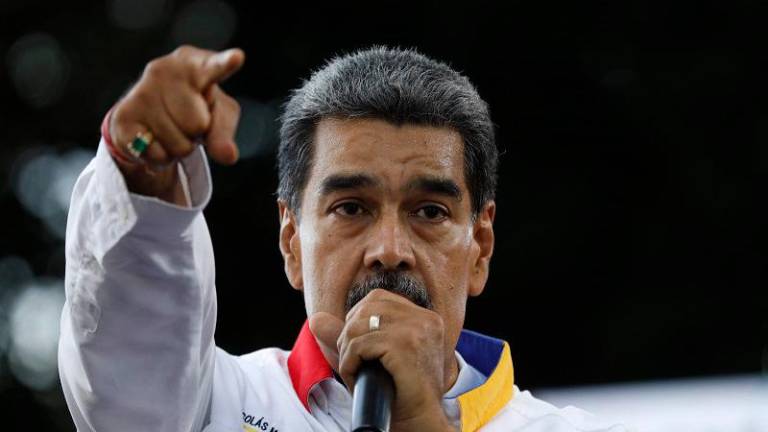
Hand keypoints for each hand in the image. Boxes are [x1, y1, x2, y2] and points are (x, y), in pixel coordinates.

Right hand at [109, 45, 244, 202]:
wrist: (148, 114)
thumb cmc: (195, 106)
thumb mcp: (218, 115)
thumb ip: (224, 132)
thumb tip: (228, 155)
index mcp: (194, 63)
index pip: (213, 66)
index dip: (224, 63)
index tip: (237, 58)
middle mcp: (163, 70)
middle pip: (198, 124)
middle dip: (196, 133)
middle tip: (186, 121)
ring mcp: (140, 91)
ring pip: (178, 145)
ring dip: (179, 147)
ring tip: (170, 129)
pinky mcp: (123, 116)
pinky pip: (158, 155)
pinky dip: (162, 158)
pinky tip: (154, 139)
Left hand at [310, 289, 457, 430]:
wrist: (420, 421)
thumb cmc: (400, 393)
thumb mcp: (375, 358)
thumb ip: (348, 336)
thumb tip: (315, 319)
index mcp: (426, 318)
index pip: (379, 298)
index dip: (358, 317)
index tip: (358, 345)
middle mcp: (425, 319)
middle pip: (367, 307)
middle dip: (349, 332)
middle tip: (352, 359)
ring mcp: (417, 330)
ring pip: (360, 325)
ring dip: (347, 350)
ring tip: (353, 370)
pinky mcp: (405, 345)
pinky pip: (360, 344)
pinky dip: (349, 362)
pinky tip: (356, 377)